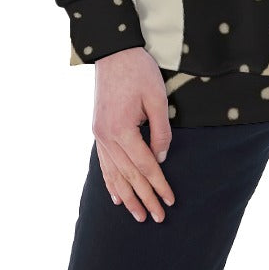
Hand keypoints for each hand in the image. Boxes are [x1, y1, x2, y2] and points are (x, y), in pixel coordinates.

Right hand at [91, 46, 175, 222]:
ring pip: (113, 173)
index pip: (144, 165)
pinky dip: (110, 181)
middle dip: (145, 198)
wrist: (113, 51)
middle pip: (129, 175)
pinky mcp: (97, 129)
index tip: (170, 200)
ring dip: (126, 196)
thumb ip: (161, 131)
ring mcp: (99, 134)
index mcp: (121, 130)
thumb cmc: (139, 71)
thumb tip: (161, 158)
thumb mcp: (157, 98)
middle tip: (157, 217)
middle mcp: (106, 136)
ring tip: (138, 215)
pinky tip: (116, 196)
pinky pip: (103, 162)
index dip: (159, 184)